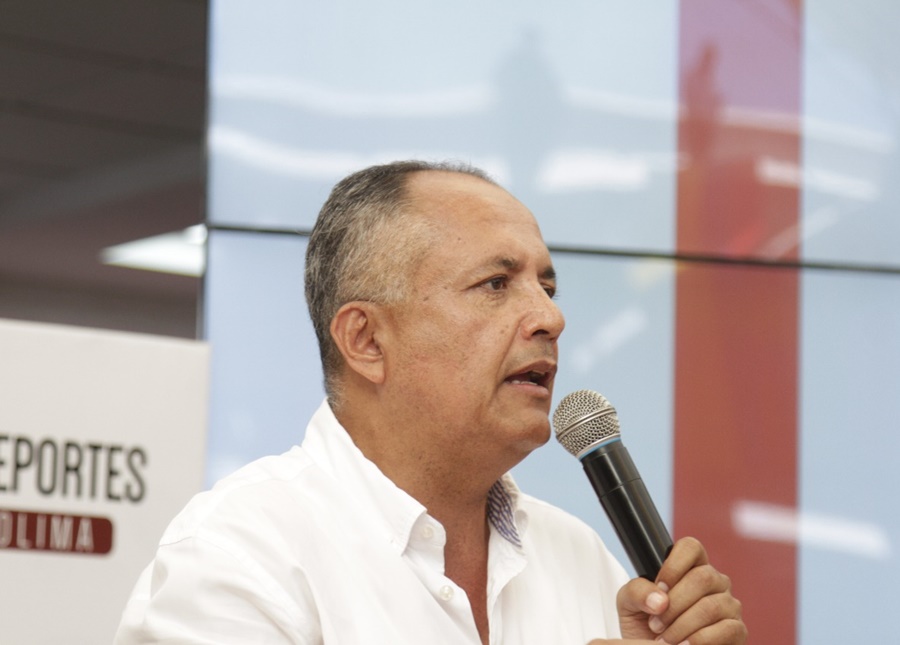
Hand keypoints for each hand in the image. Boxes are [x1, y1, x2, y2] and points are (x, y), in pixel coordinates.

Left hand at [614, 536, 746, 644]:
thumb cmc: (644, 626)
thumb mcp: (629, 604)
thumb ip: (637, 591)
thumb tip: (660, 600)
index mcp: (690, 567)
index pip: (690, 547)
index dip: (673, 566)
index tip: (659, 589)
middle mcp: (715, 581)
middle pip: (702, 577)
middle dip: (674, 604)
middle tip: (655, 624)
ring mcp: (729, 605)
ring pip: (711, 606)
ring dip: (682, 626)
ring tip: (664, 639)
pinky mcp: (737, 631)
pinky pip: (727, 630)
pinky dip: (700, 640)